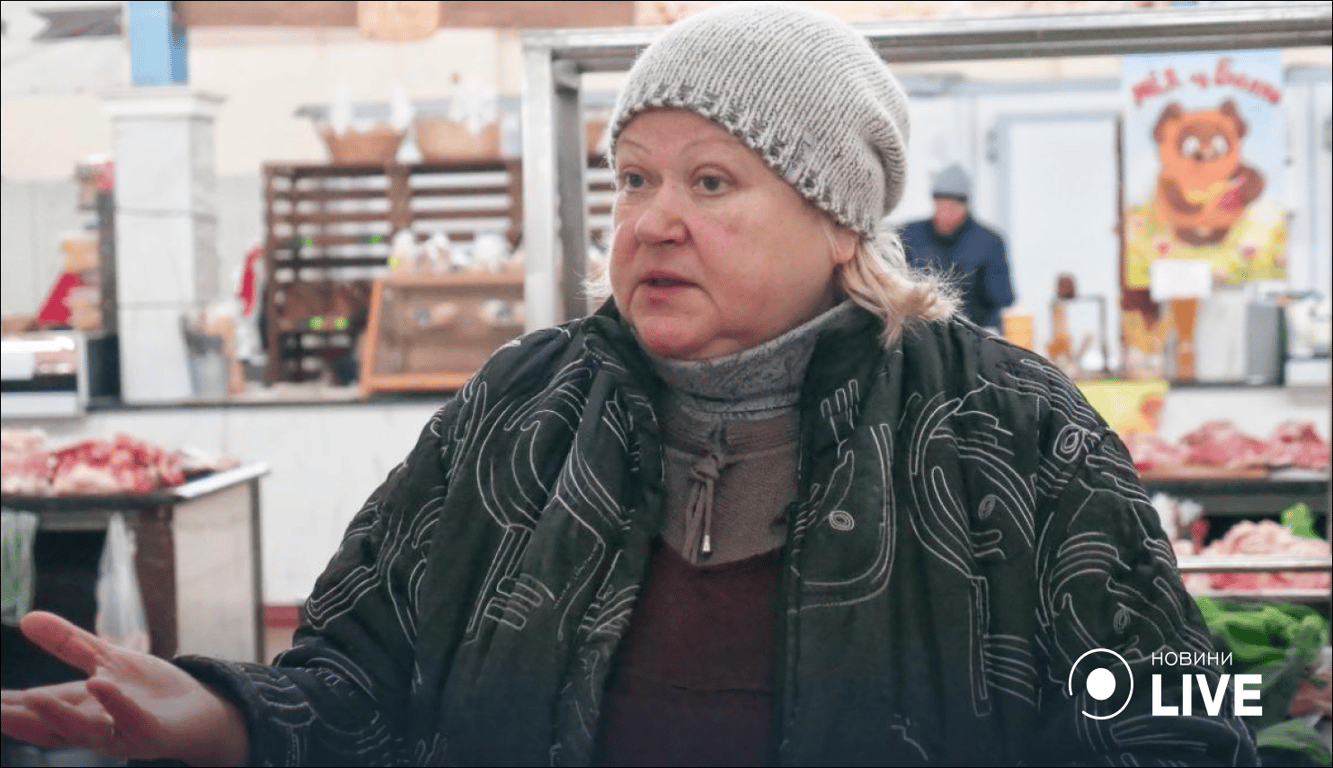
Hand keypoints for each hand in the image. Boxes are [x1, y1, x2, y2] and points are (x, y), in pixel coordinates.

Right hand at [0, 612, 248, 766]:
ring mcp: (121, 732)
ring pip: (82, 730)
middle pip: (47, 726)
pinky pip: (130, 721)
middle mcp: (92, 726)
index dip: (5, 706)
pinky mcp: (151, 732)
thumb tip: (26, 618)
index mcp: (78, 709)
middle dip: (15, 719)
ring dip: (57, 715)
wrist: (204, 712)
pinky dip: (114, 705)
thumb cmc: (151, 690)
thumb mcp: (107, 659)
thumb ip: (67, 643)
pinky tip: (98, 684)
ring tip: (29, 699)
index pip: (32, 708)